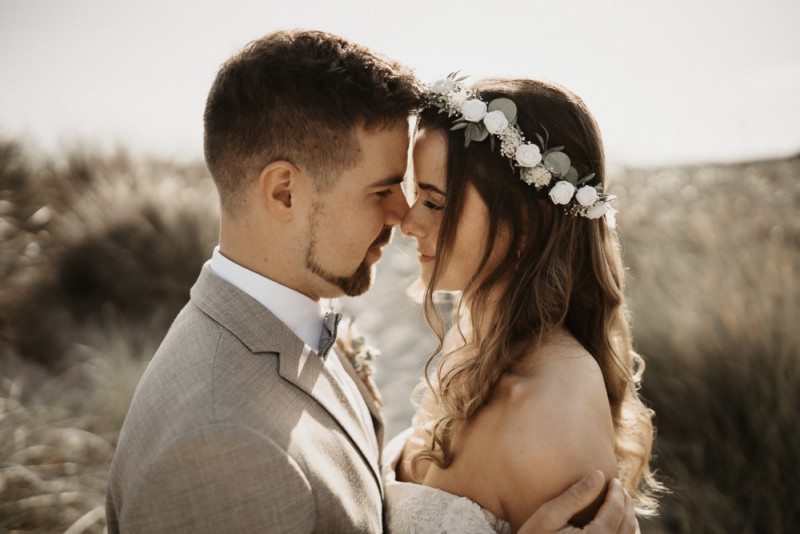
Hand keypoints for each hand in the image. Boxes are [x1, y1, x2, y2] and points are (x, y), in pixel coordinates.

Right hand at [517, 471, 638, 533]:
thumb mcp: (549, 515)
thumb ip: (575, 496)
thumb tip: (599, 475)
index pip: (615, 512)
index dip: (616, 494)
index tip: (614, 480)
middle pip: (627, 526)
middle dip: (626, 505)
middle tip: (620, 489)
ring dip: (629, 520)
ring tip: (621, 504)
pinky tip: (618, 525)